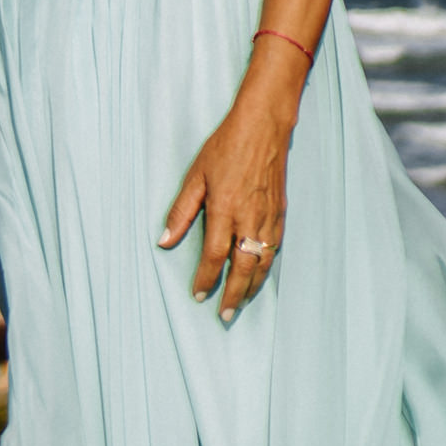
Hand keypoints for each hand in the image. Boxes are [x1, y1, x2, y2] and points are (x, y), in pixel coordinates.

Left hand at [163, 100, 292, 320]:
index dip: (206, 278)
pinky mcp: (281, 215)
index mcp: (226, 210)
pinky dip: (266, 269)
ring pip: (262, 264)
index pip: (215, 255)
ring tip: (240, 303)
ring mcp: (269, 219)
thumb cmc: (224, 148)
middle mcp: (250, 219)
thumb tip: (164, 239)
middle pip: (243, 268)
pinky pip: (274, 251)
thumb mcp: (195, 175)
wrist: (263, 129)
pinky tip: (259, 276)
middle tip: (224, 316)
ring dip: (251, 287)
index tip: (198, 295)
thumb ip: (181, 210)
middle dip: (233, 295)